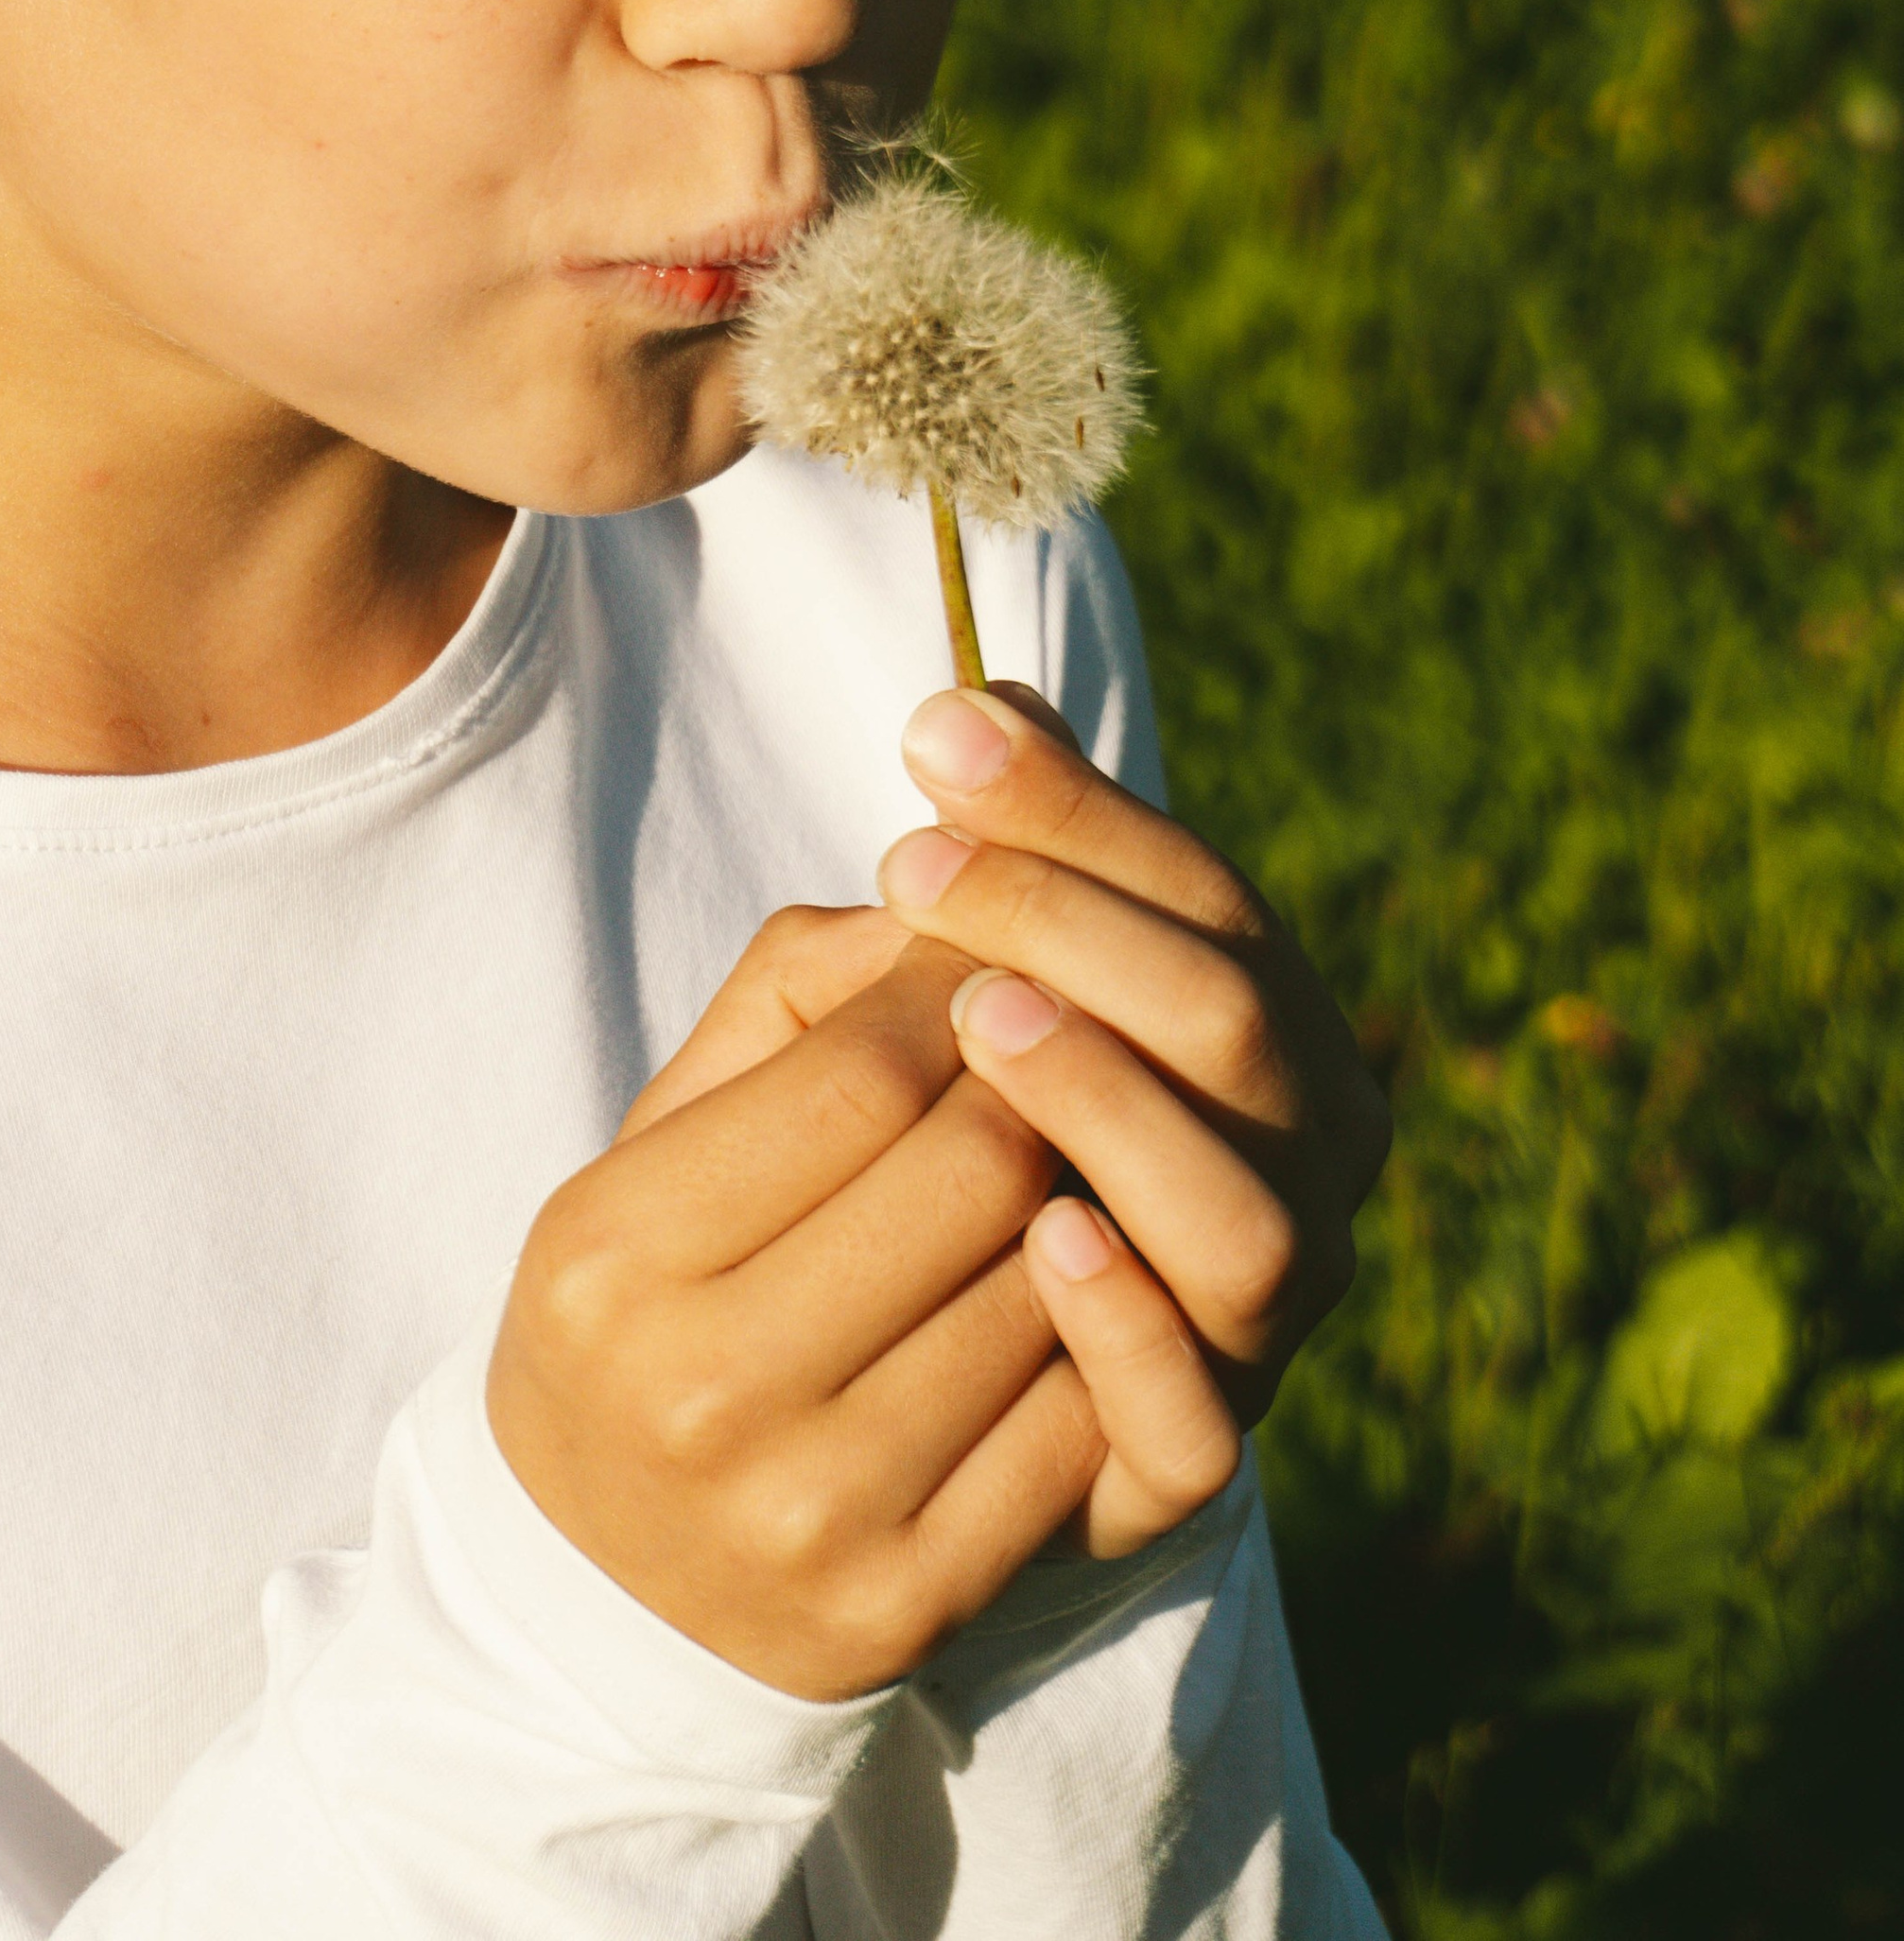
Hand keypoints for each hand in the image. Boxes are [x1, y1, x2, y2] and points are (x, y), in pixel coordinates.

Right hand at [487, 906, 1239, 1698]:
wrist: (601, 1588)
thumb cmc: (646, 1309)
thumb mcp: (656, 1143)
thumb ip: (786, 1001)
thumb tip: (942, 913)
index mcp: (613, 1249)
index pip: (862, 1073)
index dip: (958, 1000)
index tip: (986, 975)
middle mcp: (700, 1389)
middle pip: (971, 1171)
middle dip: (1036, 1092)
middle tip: (1049, 1066)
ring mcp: (811, 1511)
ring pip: (1043, 1290)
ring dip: (1084, 1204)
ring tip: (1065, 1170)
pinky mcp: (910, 1603)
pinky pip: (1077, 1427)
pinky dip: (1104, 1342)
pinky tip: (1077, 1299)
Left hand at [876, 683, 1390, 1522]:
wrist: (872, 1386)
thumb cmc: (925, 1135)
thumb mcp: (940, 981)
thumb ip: (989, 857)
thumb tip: (976, 701)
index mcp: (1270, 1035)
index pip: (1206, 898)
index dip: (1078, 814)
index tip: (933, 742)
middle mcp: (1297, 1173)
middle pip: (1233, 1026)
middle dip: (1078, 925)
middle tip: (915, 865)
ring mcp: (1257, 1329)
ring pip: (1243, 1220)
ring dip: (1116, 1103)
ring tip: (982, 1019)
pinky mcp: (1180, 1468)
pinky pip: (1198, 1415)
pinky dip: (1132, 1318)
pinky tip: (1040, 1228)